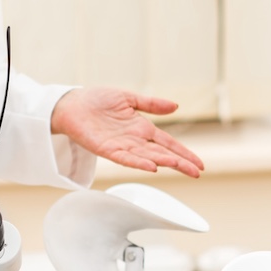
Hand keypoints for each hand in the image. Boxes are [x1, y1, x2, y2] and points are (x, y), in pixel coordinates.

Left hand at [50, 87, 204, 177]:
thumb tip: (176, 106)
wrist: (72, 104)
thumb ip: (151, 104)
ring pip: (148, 158)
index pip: (168, 143)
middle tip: (196, 171)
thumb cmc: (97, 100)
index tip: (199, 164)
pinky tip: (152, 166)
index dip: (184, 153)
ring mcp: (122, 147)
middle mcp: (135, 140)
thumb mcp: (129, 98)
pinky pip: (125, 159)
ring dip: (164, 163)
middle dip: (180, 162)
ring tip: (180, 167)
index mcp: (142, 128)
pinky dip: (139, 163)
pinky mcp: (107, 150)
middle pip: (162, 154)